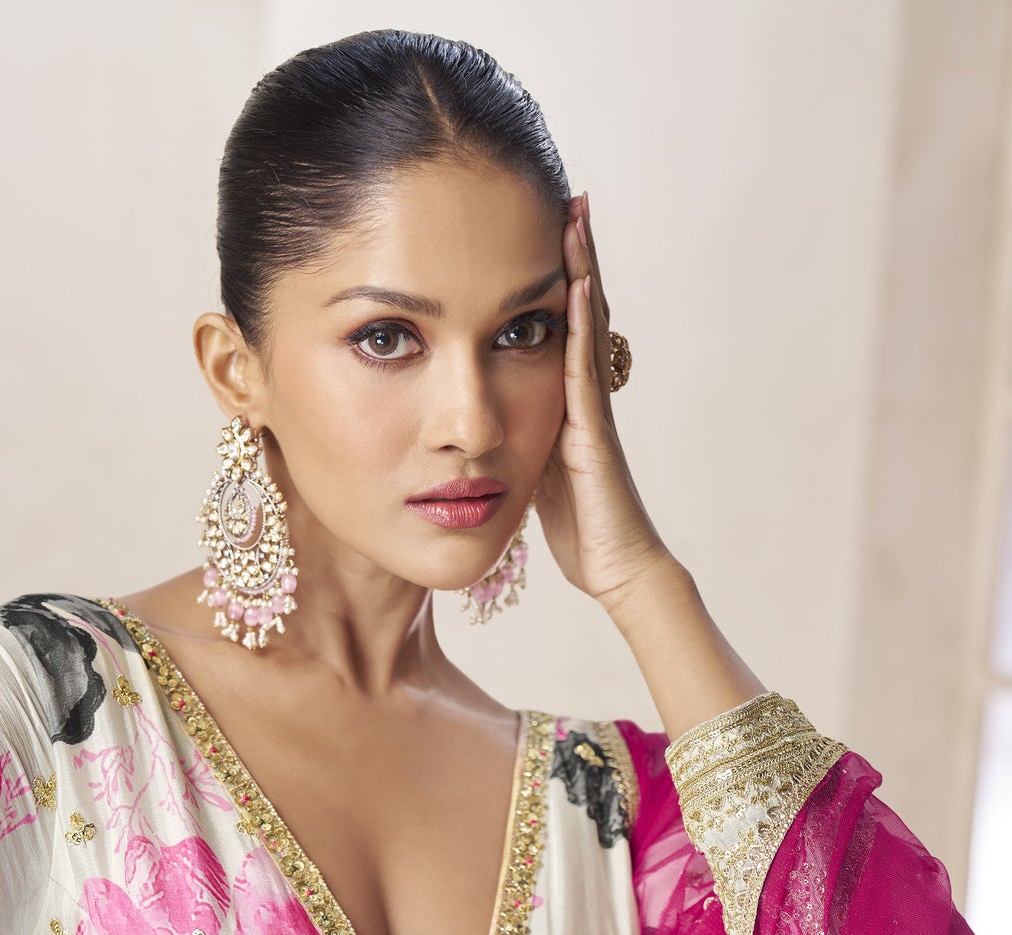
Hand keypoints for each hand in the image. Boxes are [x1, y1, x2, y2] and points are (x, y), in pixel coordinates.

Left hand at [533, 191, 676, 608]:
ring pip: (587, 324)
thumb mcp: (536, 471)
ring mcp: (592, 409)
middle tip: (569, 194)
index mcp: (565, 402)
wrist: (617, 568)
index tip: (543, 226)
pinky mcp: (593, 431)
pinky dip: (581, 324)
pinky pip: (583, 367)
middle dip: (574, 254)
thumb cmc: (579, 529)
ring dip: (582, 268)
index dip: (553, 278)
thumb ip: (521, 437)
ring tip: (576, 214)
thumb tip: (489, 419)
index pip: (560, 326)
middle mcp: (583, 395)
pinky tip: (575, 284)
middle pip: (580, 309)